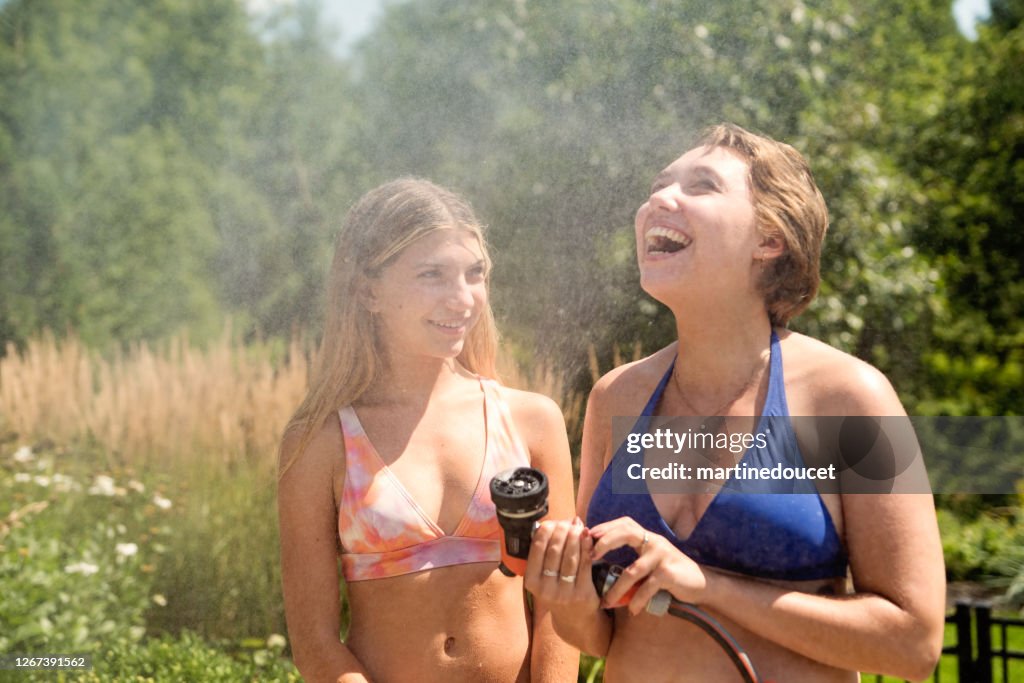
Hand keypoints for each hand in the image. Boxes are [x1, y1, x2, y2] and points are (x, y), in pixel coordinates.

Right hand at [524, 517, 600, 610]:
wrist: (575, 619)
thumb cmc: (558, 589)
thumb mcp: (544, 575)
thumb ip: (547, 551)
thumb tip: (560, 522)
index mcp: (531, 580)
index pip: (537, 547)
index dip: (546, 530)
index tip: (554, 522)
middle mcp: (545, 588)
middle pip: (554, 550)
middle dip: (562, 531)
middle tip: (568, 523)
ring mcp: (563, 592)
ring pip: (570, 556)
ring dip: (575, 537)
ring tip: (578, 527)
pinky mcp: (582, 594)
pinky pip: (584, 564)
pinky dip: (586, 547)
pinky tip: (588, 536)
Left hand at [590, 516, 706, 614]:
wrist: (701, 583)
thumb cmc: (670, 573)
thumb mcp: (651, 559)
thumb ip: (634, 556)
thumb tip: (601, 562)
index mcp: (648, 537)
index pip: (624, 524)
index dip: (606, 527)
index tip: (588, 536)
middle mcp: (654, 542)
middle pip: (626, 534)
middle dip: (605, 543)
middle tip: (590, 557)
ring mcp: (662, 556)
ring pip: (632, 570)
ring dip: (616, 589)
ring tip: (606, 602)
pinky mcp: (668, 573)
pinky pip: (646, 587)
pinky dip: (637, 600)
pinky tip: (632, 610)